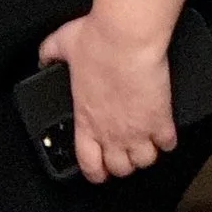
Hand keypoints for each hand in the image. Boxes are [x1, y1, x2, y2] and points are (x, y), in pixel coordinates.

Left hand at [37, 9, 178, 185]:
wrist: (126, 39)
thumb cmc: (96, 42)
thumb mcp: (63, 45)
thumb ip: (50, 54)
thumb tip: (44, 57)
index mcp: (86, 120)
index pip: (88, 163)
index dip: (95, 172)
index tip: (99, 170)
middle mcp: (111, 132)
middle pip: (121, 169)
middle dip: (123, 164)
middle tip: (125, 153)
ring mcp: (138, 130)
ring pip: (145, 161)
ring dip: (146, 154)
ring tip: (146, 143)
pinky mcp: (161, 120)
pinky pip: (168, 144)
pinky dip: (167, 140)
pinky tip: (165, 132)